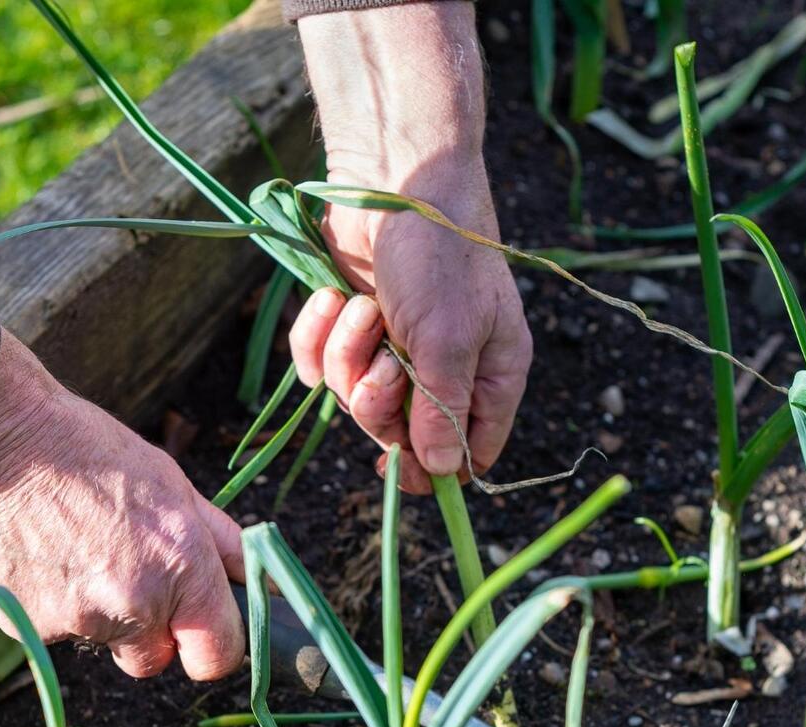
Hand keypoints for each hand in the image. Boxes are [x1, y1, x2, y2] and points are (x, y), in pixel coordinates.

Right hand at [0, 331, 245, 680]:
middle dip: (151, 635)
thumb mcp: (173, 484)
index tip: (200, 632)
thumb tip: (260, 581)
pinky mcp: (27, 625)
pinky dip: (54, 605)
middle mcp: (135, 604)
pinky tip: (44, 554)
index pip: (217, 656)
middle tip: (129, 579)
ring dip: (100, 614)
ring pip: (104, 644)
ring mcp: (78, 620)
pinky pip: (55, 633)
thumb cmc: (90, 452)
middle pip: (156, 661)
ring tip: (78, 549)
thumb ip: (221, 543)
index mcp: (182, 567)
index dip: (211, 647)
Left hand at [292, 3, 532, 493]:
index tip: (401, 464)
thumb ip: (442, 411)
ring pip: (354, 397)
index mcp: (489, 376)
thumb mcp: (447, 338)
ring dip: (348, 355)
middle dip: (379, 402)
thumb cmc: (437, 253)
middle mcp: (445, 369)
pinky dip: (316, 337)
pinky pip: (317, 367)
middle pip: (401, 435)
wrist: (389, 174)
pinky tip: (330, 300)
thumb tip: (442, 473)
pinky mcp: (347, 328)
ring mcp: (393, 348)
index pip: (468, 455)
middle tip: (384, 364)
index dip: (435, 468)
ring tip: (361, 309)